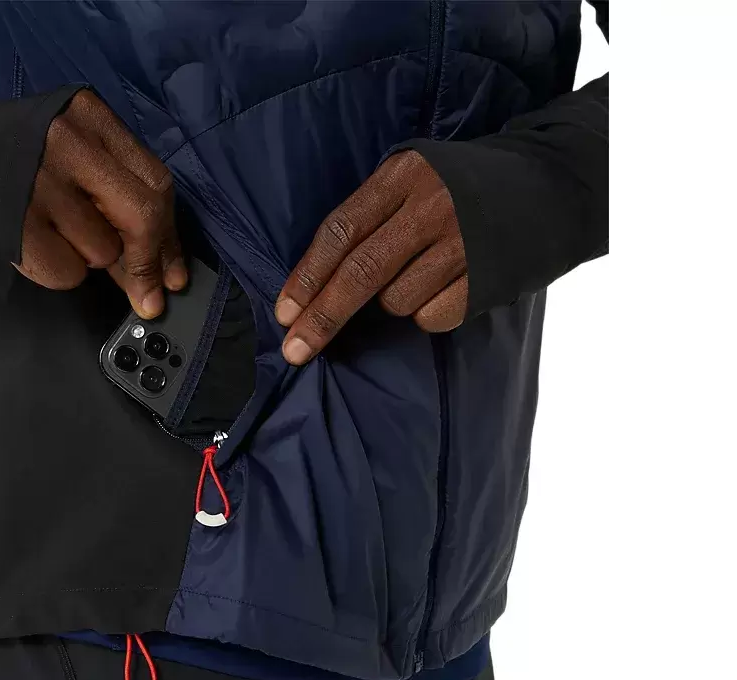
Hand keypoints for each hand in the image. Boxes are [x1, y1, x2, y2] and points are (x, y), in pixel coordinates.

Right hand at [16, 89, 186, 318]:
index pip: (155, 183)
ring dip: (86, 257)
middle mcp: (66, 141)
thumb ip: (114, 197)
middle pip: (141, 215)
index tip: (173, 274)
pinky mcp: (16, 222)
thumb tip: (159, 270)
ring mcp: (39, 181)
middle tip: (146, 294)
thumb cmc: (2, 161)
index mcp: (87, 115)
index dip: (169, 237)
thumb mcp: (64, 155)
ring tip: (49, 230)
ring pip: (103, 250)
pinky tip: (30, 244)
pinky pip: (67, 271)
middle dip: (146, 262)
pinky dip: (55, 271)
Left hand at [275, 151, 467, 364]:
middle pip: (361, 272)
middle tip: (296, 349)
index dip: (307, 276)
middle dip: (323, 317)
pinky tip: (445, 286)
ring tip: (420, 273)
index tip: (284, 313)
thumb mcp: (411, 179)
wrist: (548, 185)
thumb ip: (369, 216)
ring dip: (392, 302)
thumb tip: (315, 283)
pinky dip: (427, 313)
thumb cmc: (459, 188)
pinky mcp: (486, 278)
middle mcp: (431, 207)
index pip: (341, 231)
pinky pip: (432, 316)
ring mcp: (462, 244)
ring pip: (396, 300)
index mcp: (403, 176)